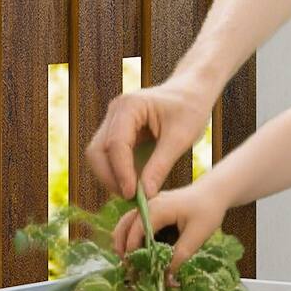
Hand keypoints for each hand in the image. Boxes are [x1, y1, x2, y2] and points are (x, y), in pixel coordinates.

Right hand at [87, 81, 211, 199]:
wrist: (193, 92)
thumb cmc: (191, 109)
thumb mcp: (180, 139)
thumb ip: (160, 166)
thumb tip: (145, 195)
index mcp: (129, 106)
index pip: (116, 144)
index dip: (121, 172)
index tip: (132, 195)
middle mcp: (115, 111)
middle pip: (98, 151)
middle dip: (110, 177)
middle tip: (131, 198)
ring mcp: (113, 120)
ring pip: (99, 155)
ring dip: (112, 177)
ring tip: (134, 194)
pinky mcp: (118, 131)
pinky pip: (110, 156)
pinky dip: (118, 172)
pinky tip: (134, 185)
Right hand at [111, 181, 227, 267]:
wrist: (214, 191)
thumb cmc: (208, 210)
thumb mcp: (198, 235)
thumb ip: (181, 255)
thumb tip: (167, 277)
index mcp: (157, 209)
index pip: (136, 233)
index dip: (133, 254)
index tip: (136, 272)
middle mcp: (148, 205)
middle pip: (124, 227)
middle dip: (123, 249)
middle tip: (129, 270)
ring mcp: (148, 206)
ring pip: (126, 224)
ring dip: (124, 243)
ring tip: (130, 263)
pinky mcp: (152, 210)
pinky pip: (135, 224)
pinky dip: (132, 238)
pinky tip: (140, 254)